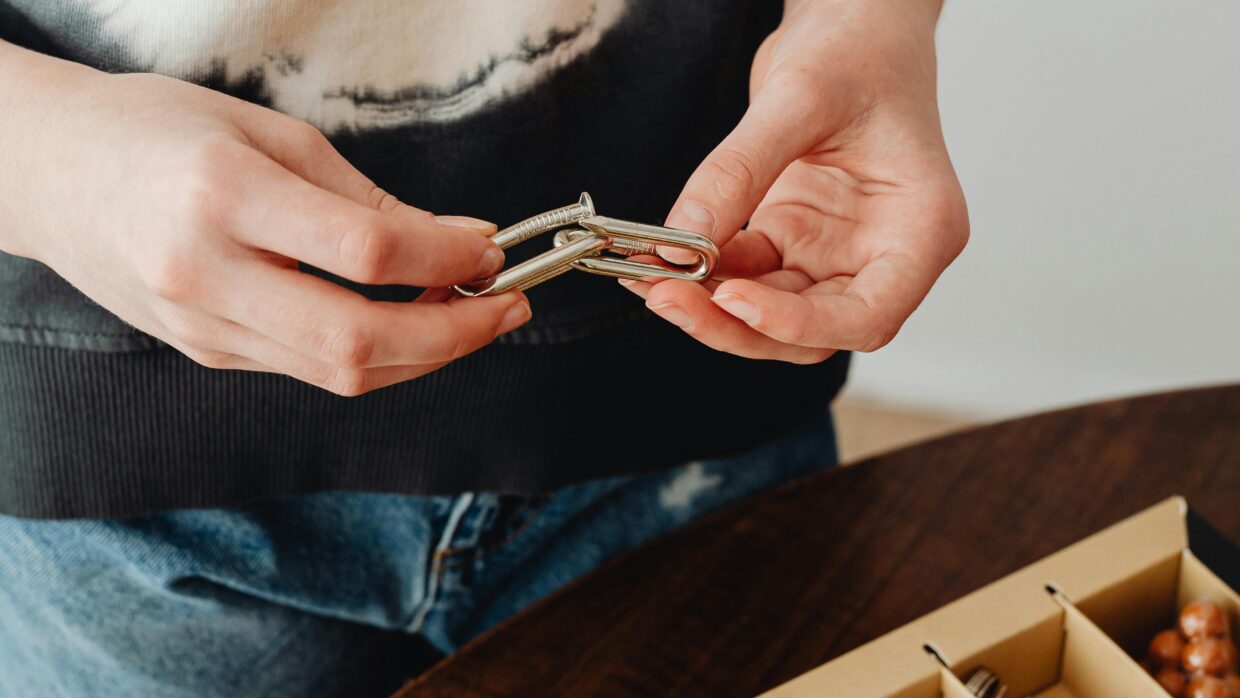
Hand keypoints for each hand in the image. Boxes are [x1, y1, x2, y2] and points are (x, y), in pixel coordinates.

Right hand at [0, 42, 528, 395]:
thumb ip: (364, 197)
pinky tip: (410, 323)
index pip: (367, 250)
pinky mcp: (208, 353)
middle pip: (359, 342)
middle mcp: (207, 275)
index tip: (489, 247)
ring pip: (341, 374)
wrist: (55, 176)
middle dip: (454, 335)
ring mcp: (203, 327)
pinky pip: (312, 370)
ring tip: (469, 315)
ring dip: (425, 354)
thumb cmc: (160, 131)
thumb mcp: (269, 132)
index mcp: (223, 196)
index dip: (447, 256)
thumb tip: (456, 239)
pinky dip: (378, 355)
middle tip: (506, 306)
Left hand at [622, 0, 967, 363]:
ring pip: (772, 315)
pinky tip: (659, 260)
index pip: (868, 315)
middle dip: (736, 323)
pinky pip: (746, 278)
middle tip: (667, 296)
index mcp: (921, 229)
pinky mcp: (793, 241)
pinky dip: (703, 275)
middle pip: (813, 331)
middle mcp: (882, 255)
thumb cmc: (860, 49)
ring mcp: (835, 253)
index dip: (800, 325)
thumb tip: (683, 237)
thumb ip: (739, 171)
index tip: (732, 301)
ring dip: (711, 307)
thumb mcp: (798, 98)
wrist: (854, 22)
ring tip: (651, 279)